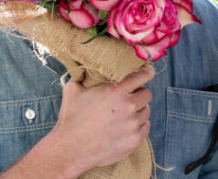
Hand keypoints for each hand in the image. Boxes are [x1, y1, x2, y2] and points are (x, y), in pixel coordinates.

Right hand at [1, 65, 154, 177]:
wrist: (69, 149)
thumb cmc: (70, 118)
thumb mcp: (73, 90)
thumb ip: (84, 75)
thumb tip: (88, 67)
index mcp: (116, 91)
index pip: (142, 76)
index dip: (146, 73)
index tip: (147, 72)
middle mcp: (128, 107)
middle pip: (146, 94)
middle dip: (138, 94)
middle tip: (128, 98)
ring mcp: (132, 125)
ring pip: (146, 112)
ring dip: (138, 111)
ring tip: (124, 114)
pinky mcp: (134, 140)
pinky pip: (145, 128)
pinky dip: (139, 126)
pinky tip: (128, 126)